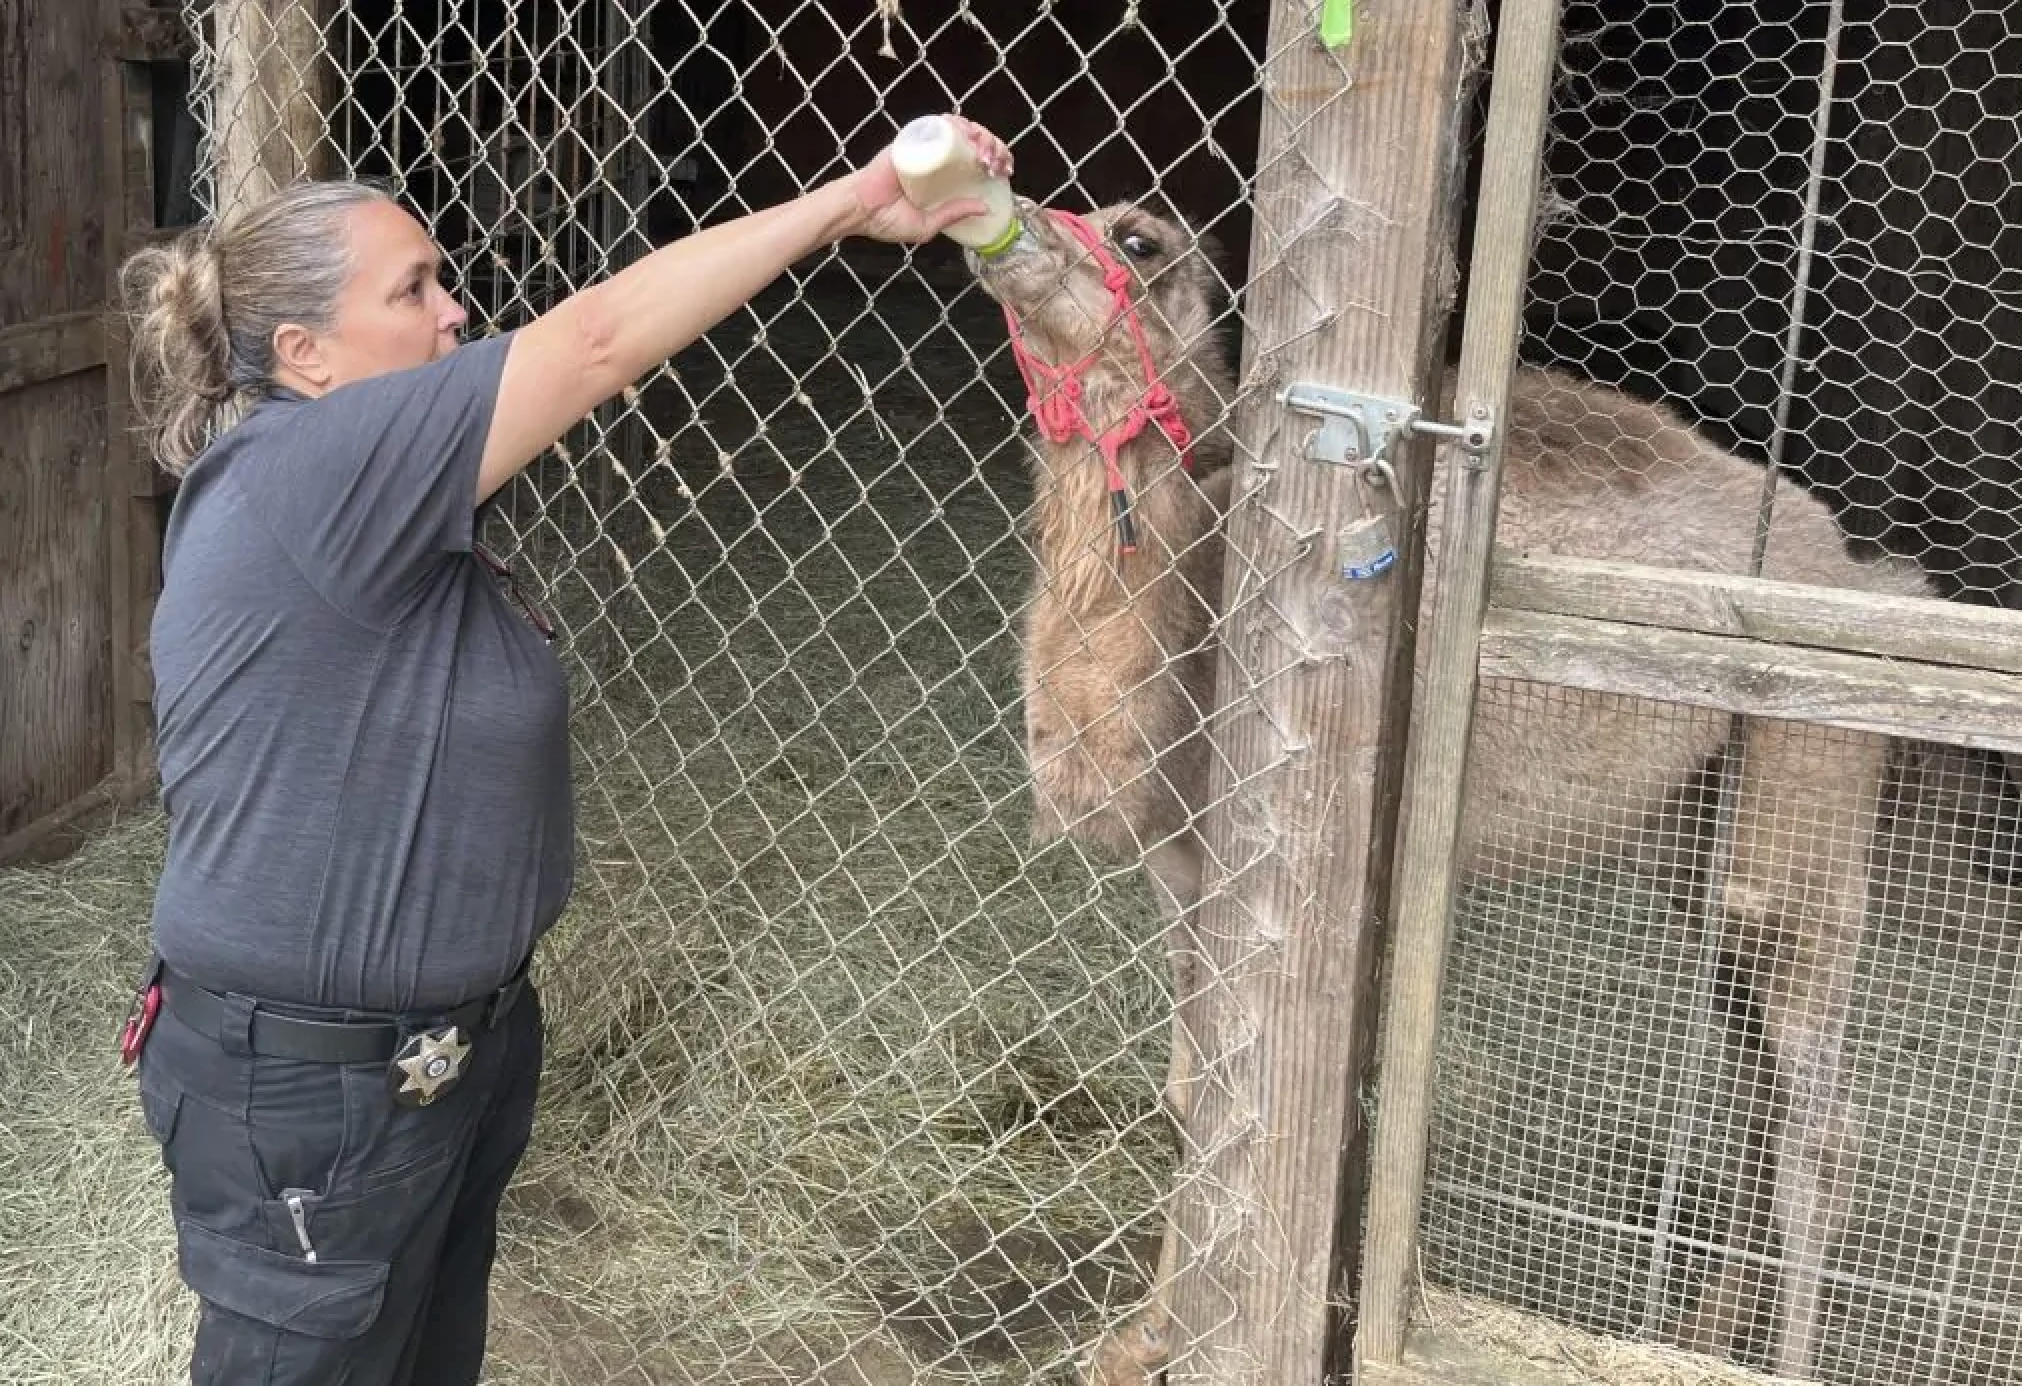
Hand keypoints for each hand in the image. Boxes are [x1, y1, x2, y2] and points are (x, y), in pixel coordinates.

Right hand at [840, 116, 1015, 243]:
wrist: (859, 211)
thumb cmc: (886, 220)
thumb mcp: (928, 225)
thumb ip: (954, 214)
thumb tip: (985, 207)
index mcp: (942, 178)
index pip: (974, 162)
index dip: (994, 160)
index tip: (1005, 171)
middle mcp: (936, 158)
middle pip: (971, 142)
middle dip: (992, 146)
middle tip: (997, 162)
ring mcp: (923, 146)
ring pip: (958, 129)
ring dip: (978, 134)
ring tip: (985, 151)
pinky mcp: (910, 138)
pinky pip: (935, 123)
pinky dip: (954, 123)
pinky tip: (967, 132)